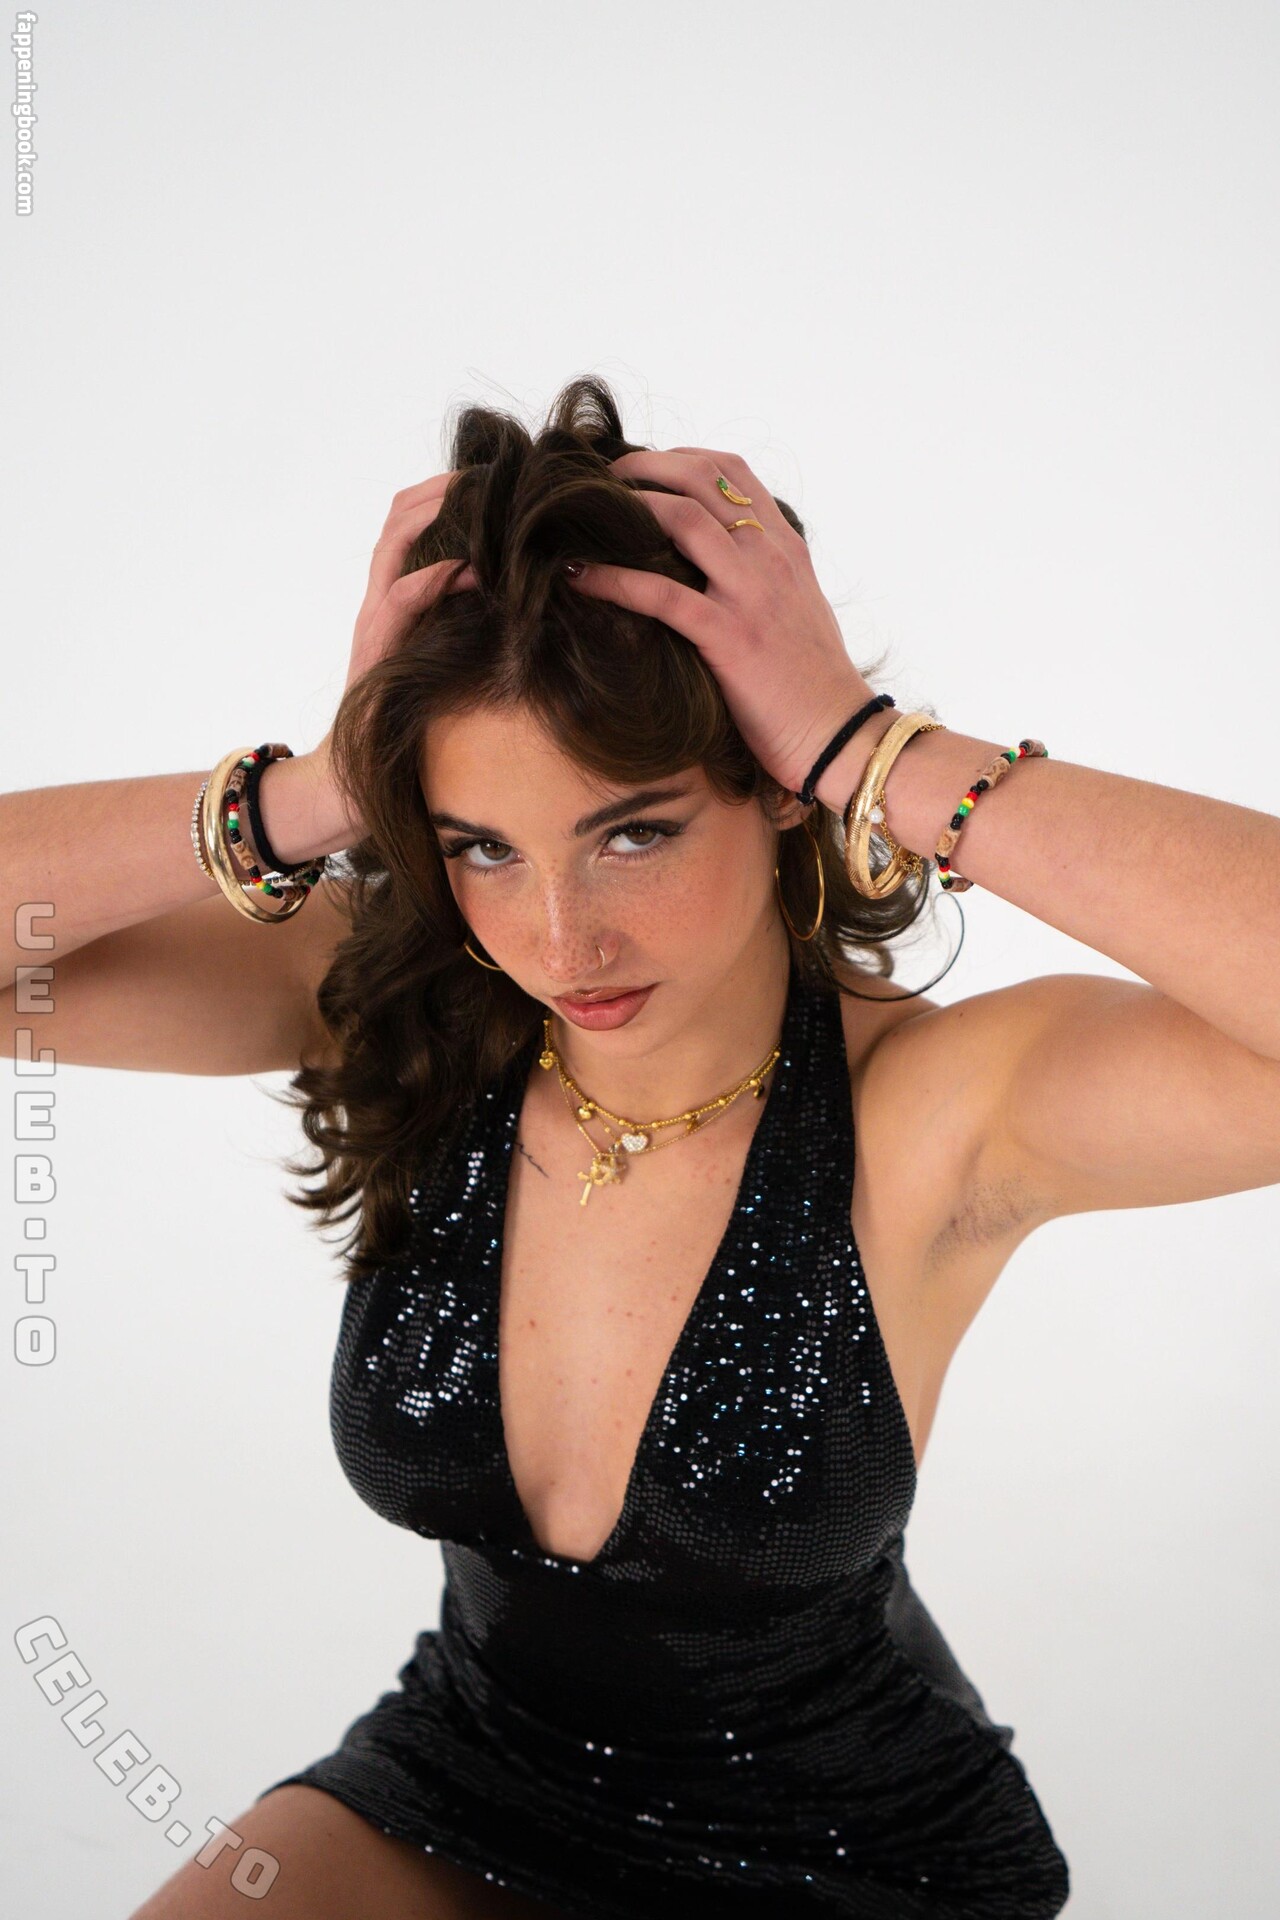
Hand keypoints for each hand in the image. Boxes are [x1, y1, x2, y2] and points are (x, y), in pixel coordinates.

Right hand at [312, 470, 476, 809]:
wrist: (353, 782)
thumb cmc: (406, 730)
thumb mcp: (443, 664)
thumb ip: (465, 628)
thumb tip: (523, 601)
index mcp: (396, 598)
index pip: (411, 521)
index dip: (448, 491)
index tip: (495, 477)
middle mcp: (379, 600)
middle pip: (399, 516)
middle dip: (444, 485)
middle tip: (494, 471)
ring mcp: (373, 623)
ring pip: (394, 544)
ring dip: (436, 513)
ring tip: (480, 497)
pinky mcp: (375, 652)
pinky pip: (399, 601)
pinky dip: (433, 578)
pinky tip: (472, 568)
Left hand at [564, 447, 875, 798]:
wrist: (840, 735)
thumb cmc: (813, 683)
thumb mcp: (797, 609)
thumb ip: (764, 576)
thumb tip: (717, 567)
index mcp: (785, 546)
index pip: (731, 471)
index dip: (677, 457)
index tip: (641, 469)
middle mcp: (769, 558)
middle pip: (701, 478)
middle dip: (642, 466)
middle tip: (601, 479)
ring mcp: (750, 594)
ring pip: (683, 518)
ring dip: (627, 506)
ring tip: (586, 513)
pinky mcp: (729, 637)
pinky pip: (661, 594)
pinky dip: (612, 580)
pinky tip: (577, 577)